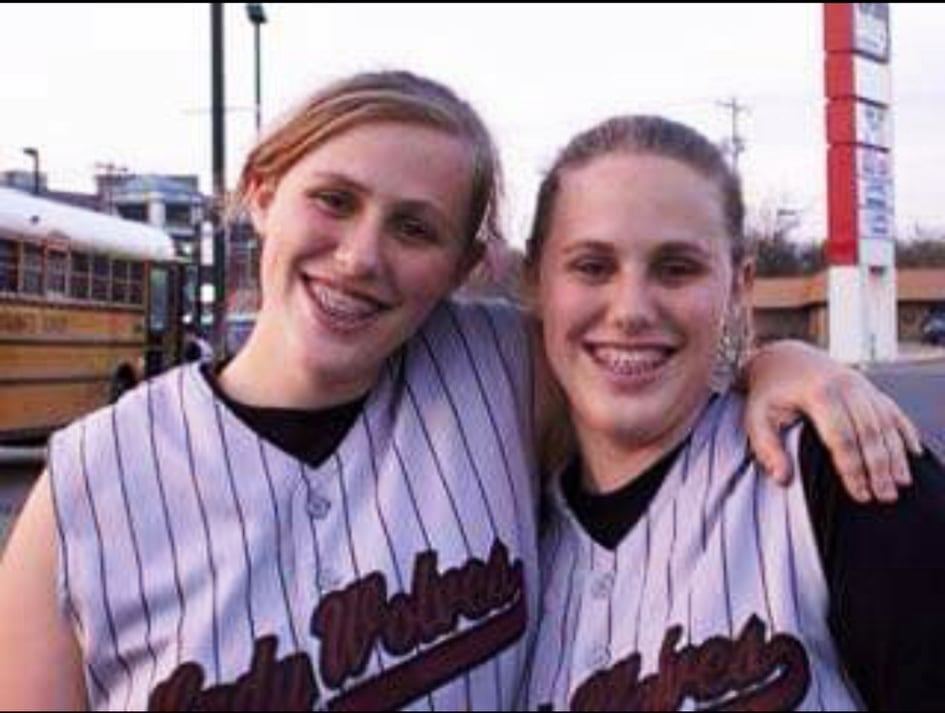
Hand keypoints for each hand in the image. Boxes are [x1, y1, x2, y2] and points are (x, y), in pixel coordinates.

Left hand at [743, 341, 922, 502]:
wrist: (783, 357)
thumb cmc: (769, 391)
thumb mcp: (756, 417)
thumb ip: (767, 449)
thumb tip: (783, 479)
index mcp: (817, 393)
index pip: (841, 438)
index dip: (853, 469)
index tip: (859, 493)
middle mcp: (845, 386)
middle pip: (869, 432)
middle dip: (879, 467)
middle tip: (884, 496)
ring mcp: (860, 384)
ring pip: (885, 423)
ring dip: (895, 455)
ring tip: (899, 482)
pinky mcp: (868, 386)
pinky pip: (892, 410)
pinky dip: (904, 432)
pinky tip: (911, 453)